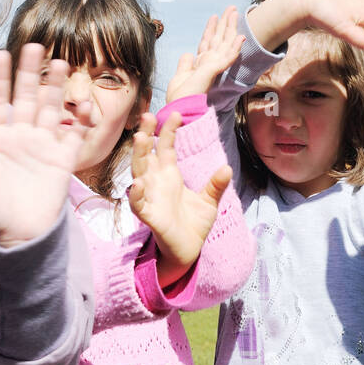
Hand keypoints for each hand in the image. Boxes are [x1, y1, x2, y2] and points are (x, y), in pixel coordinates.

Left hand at [0, 44, 84, 248]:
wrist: (19, 237)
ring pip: (49, 108)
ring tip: (60, 62)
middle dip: (29, 72)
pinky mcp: (62, 159)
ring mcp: (42, 146)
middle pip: (25, 97)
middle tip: (34, 46)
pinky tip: (81, 102)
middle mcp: (20, 136)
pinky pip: (73, 133)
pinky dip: (78, 118)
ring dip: (55, 86)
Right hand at [128, 112, 231, 287]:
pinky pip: (138, 204)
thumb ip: (215, 185)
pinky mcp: (148, 216)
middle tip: (148, 115)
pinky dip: (136, 194)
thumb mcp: (209, 201)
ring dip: (138, 156)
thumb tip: (227, 168)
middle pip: (147, 154)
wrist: (188, 250)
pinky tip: (137, 183)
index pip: (165, 147)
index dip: (169, 131)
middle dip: (146, 134)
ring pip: (139, 173)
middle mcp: (156, 182)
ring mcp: (150, 198)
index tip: (176, 114)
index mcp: (169, 175)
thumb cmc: (194, 223)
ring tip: (139, 137)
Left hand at [166, 6, 244, 101]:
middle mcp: (208, 63)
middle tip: (231, 8)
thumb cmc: (181, 97)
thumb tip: (188, 53)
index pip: (207, 42)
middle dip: (225, 23)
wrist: (180, 108)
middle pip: (219, 38)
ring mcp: (213, 66)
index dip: (211, 29)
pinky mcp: (214, 70)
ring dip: (231, 28)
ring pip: (225, 43)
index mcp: (200, 64)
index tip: (214, 17)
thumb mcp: (180, 76)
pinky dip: (234, 47)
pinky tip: (241, 37)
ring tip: (236, 13)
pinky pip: (227, 57)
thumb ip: (185, 64)